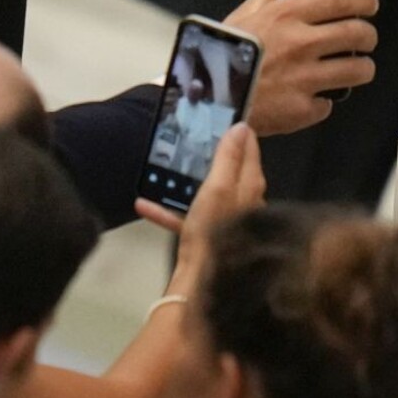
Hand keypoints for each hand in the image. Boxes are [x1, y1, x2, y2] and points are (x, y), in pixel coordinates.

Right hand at [136, 123, 265, 278]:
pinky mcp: (211, 234)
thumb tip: (241, 128)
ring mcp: (228, 217)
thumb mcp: (219, 186)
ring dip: (185, 181)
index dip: (241, 133)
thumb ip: (229, 158)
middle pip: (230, 170)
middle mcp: (244, 200)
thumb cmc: (215, 228)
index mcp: (250, 185)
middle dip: (213, 155)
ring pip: (207, 192)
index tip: (230, 119)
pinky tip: (147, 206)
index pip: (250, 150)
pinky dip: (171, 209)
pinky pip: (190, 215)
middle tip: (197, 140)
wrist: (205, 278)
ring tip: (166, 171)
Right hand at [224, 0, 378, 135]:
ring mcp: (305, 78)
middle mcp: (301, 44)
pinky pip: (330, 104)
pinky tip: (310, 96)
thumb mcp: (241, 16)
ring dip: (360, 68)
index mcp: (288, 14)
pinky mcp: (303, 109)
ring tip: (349, 69)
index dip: (365, 0)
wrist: (204, 101)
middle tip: (363, 40)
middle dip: (368, 36)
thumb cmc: (220, 57)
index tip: (369, 4)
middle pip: (361, 34)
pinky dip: (323, 101)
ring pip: (360, 70)